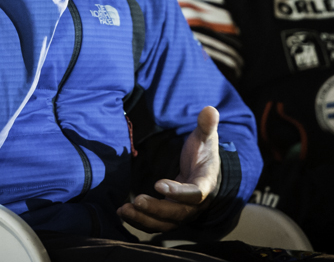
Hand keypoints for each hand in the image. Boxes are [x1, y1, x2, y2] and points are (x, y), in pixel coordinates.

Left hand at [118, 106, 221, 232]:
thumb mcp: (205, 138)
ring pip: (164, 223)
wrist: (205, 173)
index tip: (158, 184)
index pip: (194, 193)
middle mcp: (195, 205)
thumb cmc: (203, 154)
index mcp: (205, 185)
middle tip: (136, 200)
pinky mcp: (170, 216)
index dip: (178, 192)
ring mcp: (182, 213)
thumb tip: (210, 109)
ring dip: (144, 219)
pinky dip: (140, 221)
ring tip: (124, 209)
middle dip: (156, 209)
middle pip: (177, 213)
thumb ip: (206, 126)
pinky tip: (123, 212)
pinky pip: (156, 224)